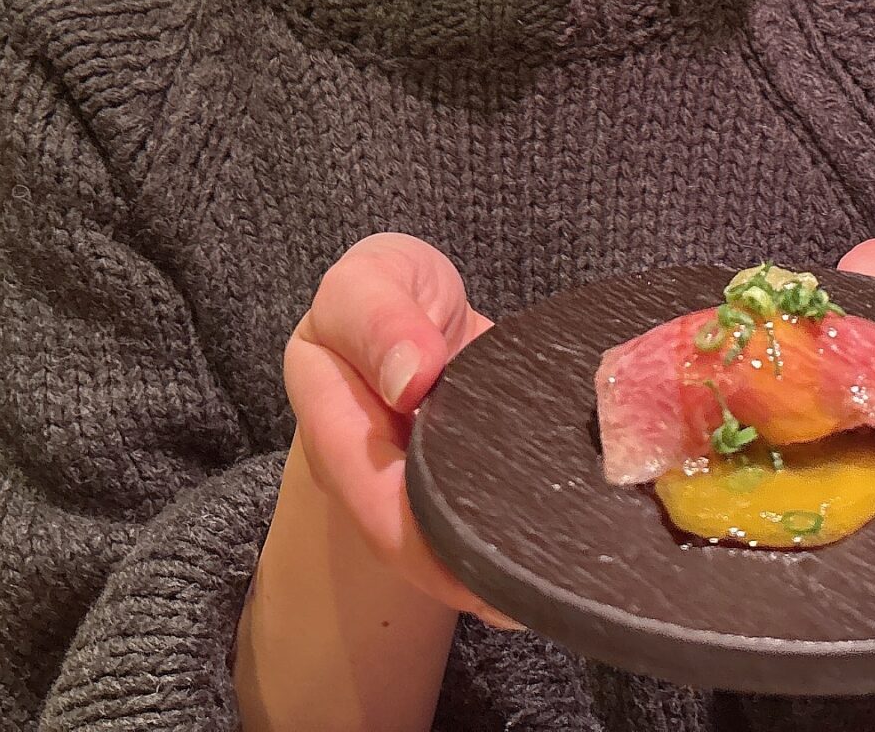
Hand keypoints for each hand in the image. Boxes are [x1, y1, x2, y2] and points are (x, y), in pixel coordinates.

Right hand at [281, 233, 519, 629]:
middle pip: (399, 537)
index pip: (362, 483)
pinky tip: (546, 567)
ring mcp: (402, 486)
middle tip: (521, 597)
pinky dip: (504, 546)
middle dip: (455, 573)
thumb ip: (379, 318)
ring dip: (481, 576)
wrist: (414, 310)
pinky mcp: (449, 489)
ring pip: (434, 545)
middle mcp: (358, 468)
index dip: (413, 530)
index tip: (471, 549)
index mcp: (327, 412)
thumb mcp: (374, 278)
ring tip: (540, 597)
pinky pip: (469, 522)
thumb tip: (409, 378)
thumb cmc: (391, 292)